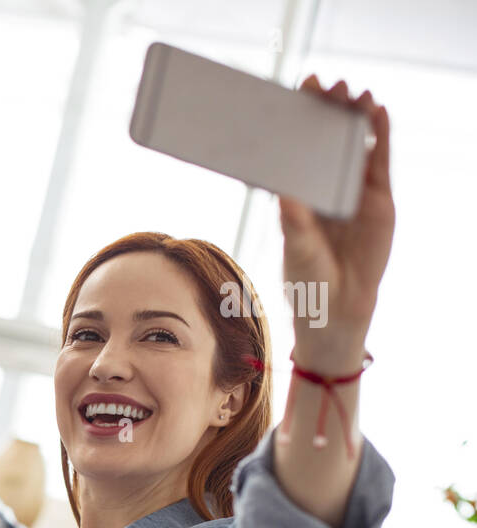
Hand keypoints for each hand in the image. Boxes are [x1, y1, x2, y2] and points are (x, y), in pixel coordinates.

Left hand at [280, 76, 394, 368]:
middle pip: (329, 140)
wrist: (337, 305)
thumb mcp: (296, 244)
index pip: (299, 149)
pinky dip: (380, 136)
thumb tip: (283, 189)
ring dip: (356, 118)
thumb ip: (293, 217)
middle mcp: (327, 187)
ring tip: (354, 93)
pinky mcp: (378, 199)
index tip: (295, 93)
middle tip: (326, 84)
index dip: (299, 121)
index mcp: (300, 193)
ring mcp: (354, 191)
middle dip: (329, 111)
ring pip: (357, 146)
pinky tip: (378, 112)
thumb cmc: (307, 277)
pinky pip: (380, 160)